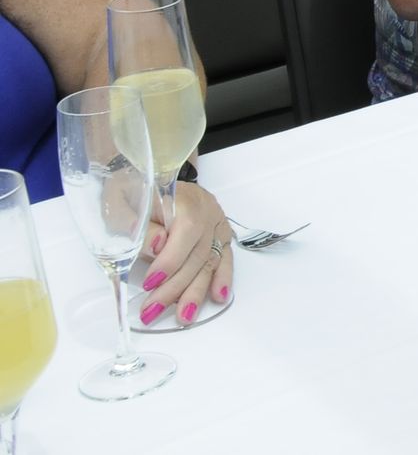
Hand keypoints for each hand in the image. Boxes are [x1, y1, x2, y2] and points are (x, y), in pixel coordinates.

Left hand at [140, 182, 233, 325]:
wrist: (148, 172)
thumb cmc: (131, 188)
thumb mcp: (120, 199)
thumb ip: (137, 222)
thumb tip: (158, 245)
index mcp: (183, 198)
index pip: (185, 233)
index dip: (169, 261)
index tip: (149, 283)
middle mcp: (206, 209)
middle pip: (196, 253)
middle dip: (175, 287)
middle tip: (152, 311)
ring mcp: (216, 221)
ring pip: (211, 259)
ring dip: (197, 291)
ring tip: (184, 317)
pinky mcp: (220, 231)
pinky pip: (226, 256)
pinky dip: (223, 277)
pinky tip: (219, 297)